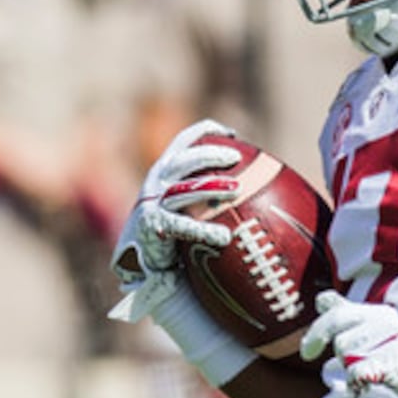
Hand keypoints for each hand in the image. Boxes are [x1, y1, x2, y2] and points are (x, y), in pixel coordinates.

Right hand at [111, 119, 241, 298]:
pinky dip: (203, 229)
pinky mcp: (153, 226)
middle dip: (210, 154)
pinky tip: (225, 237)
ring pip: (183, 189)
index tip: (230, 134)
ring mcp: (153, 203)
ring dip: (210, 186)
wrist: (143, 266)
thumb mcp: (187, 210)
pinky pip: (181, 225)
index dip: (205, 131)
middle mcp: (156, 182)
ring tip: (236, 189)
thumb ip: (208, 198)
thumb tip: (254, 193)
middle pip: (184, 160)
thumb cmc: (173, 237)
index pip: (183, 141)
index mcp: (165, 172)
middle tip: (236, 157)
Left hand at [300, 292, 397, 397]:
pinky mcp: (395, 362)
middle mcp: (384, 321)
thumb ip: (348, 314)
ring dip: (350, 368)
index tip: (307, 352)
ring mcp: (391, 341)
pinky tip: (368, 383)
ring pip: (346, 353)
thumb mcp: (377, 330)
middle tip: (327, 359)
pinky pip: (357, 370)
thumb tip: (321, 298)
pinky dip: (357, 379)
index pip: (336, 313)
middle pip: (338, 335)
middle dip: (329, 348)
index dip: (316, 332)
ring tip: (371, 372)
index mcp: (378, 314)